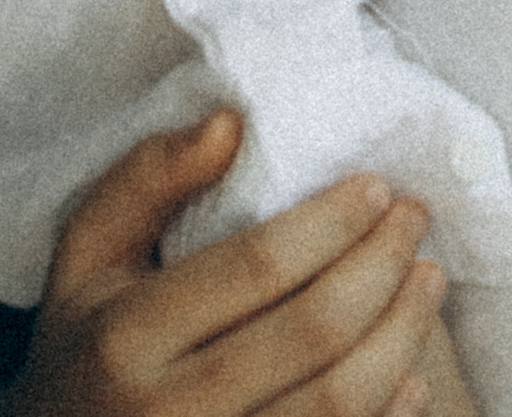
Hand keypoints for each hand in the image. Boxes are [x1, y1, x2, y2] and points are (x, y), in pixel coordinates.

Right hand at [19, 115, 473, 416]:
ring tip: (426, 279)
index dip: (332, 221)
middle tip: (415, 220)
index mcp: (125, 339)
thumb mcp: (85, 257)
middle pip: (312, 333)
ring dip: (401, 334)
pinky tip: (410, 370)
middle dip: (382, 265)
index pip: (257, 266)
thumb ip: (146, 179)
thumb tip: (231, 124)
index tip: (376, 187)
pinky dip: (388, 410)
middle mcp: (168, 413)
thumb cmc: (85, 350)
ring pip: (338, 403)